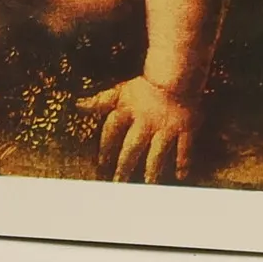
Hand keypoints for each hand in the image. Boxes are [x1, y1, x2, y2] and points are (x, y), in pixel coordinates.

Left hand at [79, 75, 195, 183]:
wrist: (173, 78)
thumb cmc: (143, 88)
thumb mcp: (118, 92)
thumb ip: (99, 102)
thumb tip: (77, 105)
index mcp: (127, 111)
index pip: (111, 131)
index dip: (105, 147)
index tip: (101, 164)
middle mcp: (145, 121)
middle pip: (132, 146)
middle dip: (125, 165)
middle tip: (119, 182)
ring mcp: (166, 127)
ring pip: (158, 151)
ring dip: (153, 168)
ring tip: (148, 183)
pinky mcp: (185, 128)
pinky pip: (184, 148)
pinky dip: (183, 162)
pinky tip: (181, 176)